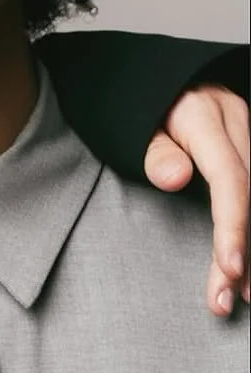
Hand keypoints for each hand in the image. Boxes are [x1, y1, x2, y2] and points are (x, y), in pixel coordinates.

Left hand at [144, 85, 248, 315]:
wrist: (149, 73)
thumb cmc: (135, 102)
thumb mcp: (132, 122)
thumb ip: (153, 152)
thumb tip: (174, 178)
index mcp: (205, 114)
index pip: (231, 179)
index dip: (233, 227)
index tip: (229, 270)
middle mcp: (236, 119)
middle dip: (245, 253)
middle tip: (227, 299)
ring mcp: (248, 128)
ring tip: (245, 292)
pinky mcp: (249, 140)